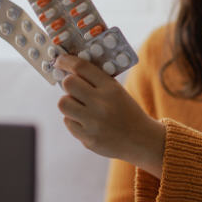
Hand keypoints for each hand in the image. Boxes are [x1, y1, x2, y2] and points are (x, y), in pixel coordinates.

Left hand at [55, 55, 164, 177]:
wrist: (141, 140)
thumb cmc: (126, 111)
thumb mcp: (117, 91)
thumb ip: (96, 80)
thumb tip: (68, 70)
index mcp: (111, 88)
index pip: (82, 67)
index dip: (66, 61)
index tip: (60, 61)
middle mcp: (102, 104)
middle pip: (68, 83)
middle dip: (67, 83)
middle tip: (73, 87)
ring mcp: (94, 123)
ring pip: (64, 103)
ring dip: (69, 102)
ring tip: (79, 106)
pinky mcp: (88, 139)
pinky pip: (68, 122)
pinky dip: (74, 120)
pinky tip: (86, 122)